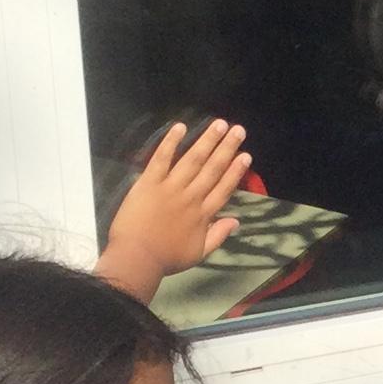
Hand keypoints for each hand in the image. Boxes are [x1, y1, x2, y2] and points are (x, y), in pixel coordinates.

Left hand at [98, 119, 252, 295]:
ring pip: (193, 160)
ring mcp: (170, 188)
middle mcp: (191, 197)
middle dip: (227, 148)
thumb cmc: (166, 258)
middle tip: (238, 130)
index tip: (245, 156)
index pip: (223, 188)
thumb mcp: (198, 254)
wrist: (137, 258)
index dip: (235, 171)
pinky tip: (180, 127)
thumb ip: (218, 236)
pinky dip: (171, 142)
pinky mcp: (149, 182)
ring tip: (219, 124)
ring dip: (207, 140)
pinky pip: (162, 159)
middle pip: (212, 169)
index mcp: (203, 215)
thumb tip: (236, 221)